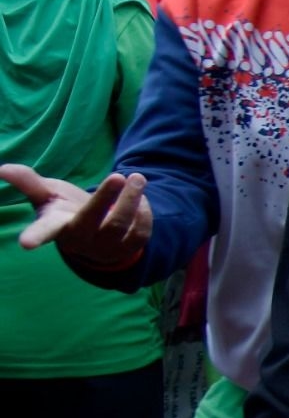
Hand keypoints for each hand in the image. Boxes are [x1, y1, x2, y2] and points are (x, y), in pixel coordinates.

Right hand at [0, 165, 152, 267]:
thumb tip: (2, 168)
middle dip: (106, 197)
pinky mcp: (128, 248)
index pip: (43, 232)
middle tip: (118, 176)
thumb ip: (29, 182)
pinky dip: (145, 212)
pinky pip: (141, 232)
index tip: (25, 244)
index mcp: (56, 227)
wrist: (95, 233)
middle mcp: (80, 240)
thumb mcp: (47, 196)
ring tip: (137, 177)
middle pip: (92, 220)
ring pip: (121, 224)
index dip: (35, 236)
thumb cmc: (65, 211)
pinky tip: (141, 199)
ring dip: (132, 198)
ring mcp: (104, 247)